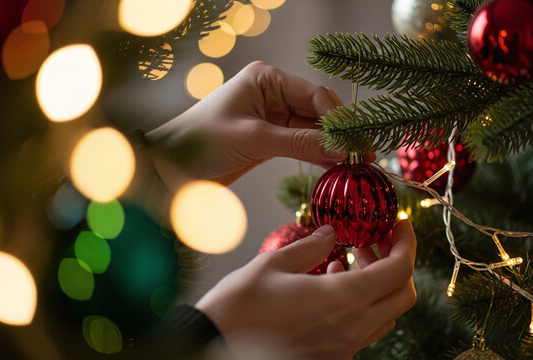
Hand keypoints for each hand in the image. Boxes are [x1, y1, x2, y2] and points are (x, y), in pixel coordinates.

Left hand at [147, 61, 372, 186]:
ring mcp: (272, 115)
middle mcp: (272, 92)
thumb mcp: (253, 140)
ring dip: (331, 146)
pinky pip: (301, 143)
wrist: (168, 168)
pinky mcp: (269, 137)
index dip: (338, 120)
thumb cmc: (200, 143)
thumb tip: (340, 151)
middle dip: (339, 134)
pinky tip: (334, 168)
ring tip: (355, 166)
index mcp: (266, 78)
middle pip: (318, 111)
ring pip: (312, 129)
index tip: (356, 144)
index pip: (314, 95)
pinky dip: (317, 155)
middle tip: (364, 157)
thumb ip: (298, 143)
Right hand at [195, 220, 416, 359]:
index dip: (407, 242)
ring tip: (352, 256)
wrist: (214, 346)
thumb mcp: (274, 264)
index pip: (399, 270)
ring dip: (380, 283)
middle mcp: (353, 328)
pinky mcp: (333, 357)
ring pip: (387, 314)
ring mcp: (344, 347)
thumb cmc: (240, 306)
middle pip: (403, 295)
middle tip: (377, 238)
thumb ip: (312, 246)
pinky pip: (365, 329)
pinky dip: (363, 302)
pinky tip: (334, 281)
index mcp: (344, 300)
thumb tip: (331, 232)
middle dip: (398, 262)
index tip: (400, 223)